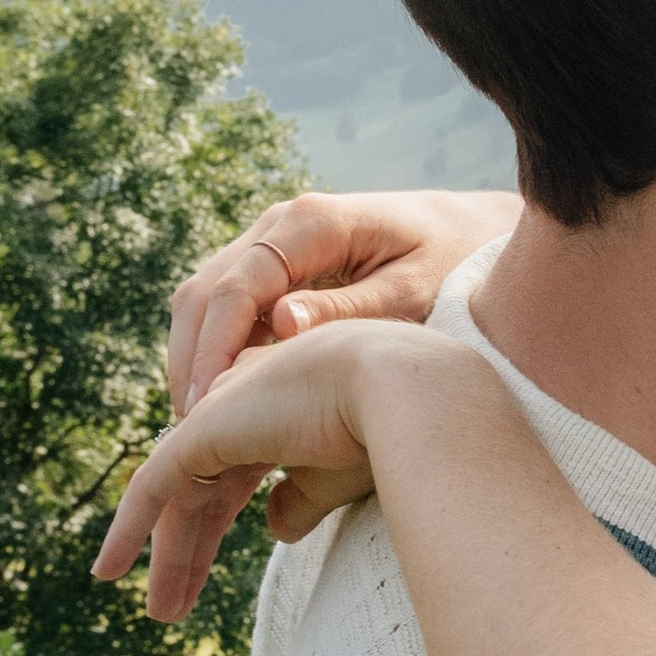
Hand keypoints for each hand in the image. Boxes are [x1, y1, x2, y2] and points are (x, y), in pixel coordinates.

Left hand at [97, 320, 479, 619]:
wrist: (402, 389)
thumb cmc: (389, 433)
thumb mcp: (340, 478)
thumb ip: (302, 500)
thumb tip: (274, 529)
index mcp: (282, 408)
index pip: (236, 474)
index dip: (218, 523)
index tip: (210, 568)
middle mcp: (244, 403)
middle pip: (203, 489)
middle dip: (190, 548)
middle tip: (176, 603)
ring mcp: (220, 412)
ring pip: (179, 496)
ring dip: (170, 557)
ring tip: (163, 614)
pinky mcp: (201, 430)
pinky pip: (152, 489)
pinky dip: (128, 530)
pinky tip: (109, 571)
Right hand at [167, 189, 519, 414]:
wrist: (468, 230)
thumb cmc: (452, 262)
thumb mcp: (413, 290)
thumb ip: (351, 308)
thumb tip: (280, 324)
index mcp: (312, 223)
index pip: (237, 286)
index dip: (213, 349)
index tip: (203, 410)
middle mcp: (279, 224)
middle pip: (203, 291)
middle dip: (189, 361)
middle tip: (186, 432)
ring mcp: (270, 241)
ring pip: (203, 298)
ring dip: (193, 359)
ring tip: (195, 429)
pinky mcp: (273, 265)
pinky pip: (225, 307)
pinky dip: (214, 351)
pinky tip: (221, 404)